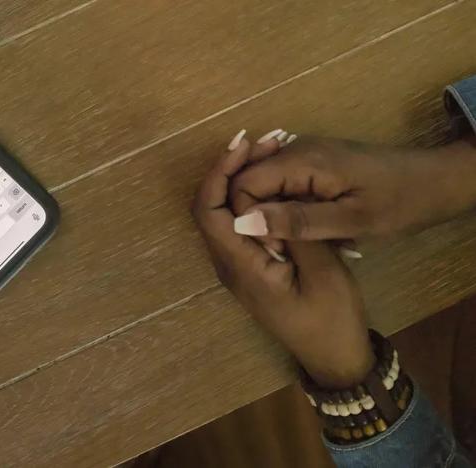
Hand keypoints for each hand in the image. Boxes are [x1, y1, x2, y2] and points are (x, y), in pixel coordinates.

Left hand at [191, 132, 374, 387]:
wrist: (334, 355)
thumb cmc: (331, 318)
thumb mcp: (324, 273)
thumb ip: (294, 234)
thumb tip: (268, 200)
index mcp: (241, 267)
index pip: (209, 212)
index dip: (219, 174)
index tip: (243, 146)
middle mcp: (228, 265)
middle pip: (210, 208)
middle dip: (229, 169)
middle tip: (262, 141)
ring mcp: (236, 265)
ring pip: (223, 214)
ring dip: (239, 180)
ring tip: (269, 151)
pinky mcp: (249, 264)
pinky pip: (237, 223)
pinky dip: (250, 197)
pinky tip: (274, 180)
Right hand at [230, 137, 475, 239]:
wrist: (436, 181)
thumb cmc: (399, 203)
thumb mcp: (351, 221)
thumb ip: (297, 221)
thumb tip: (244, 223)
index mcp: (302, 160)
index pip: (242, 184)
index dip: (246, 216)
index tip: (272, 245)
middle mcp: (296, 149)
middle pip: (249, 182)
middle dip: (256, 216)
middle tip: (285, 247)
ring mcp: (304, 154)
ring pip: (263, 185)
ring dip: (272, 214)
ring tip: (297, 240)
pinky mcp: (312, 162)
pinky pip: (281, 185)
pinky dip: (285, 208)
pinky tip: (306, 227)